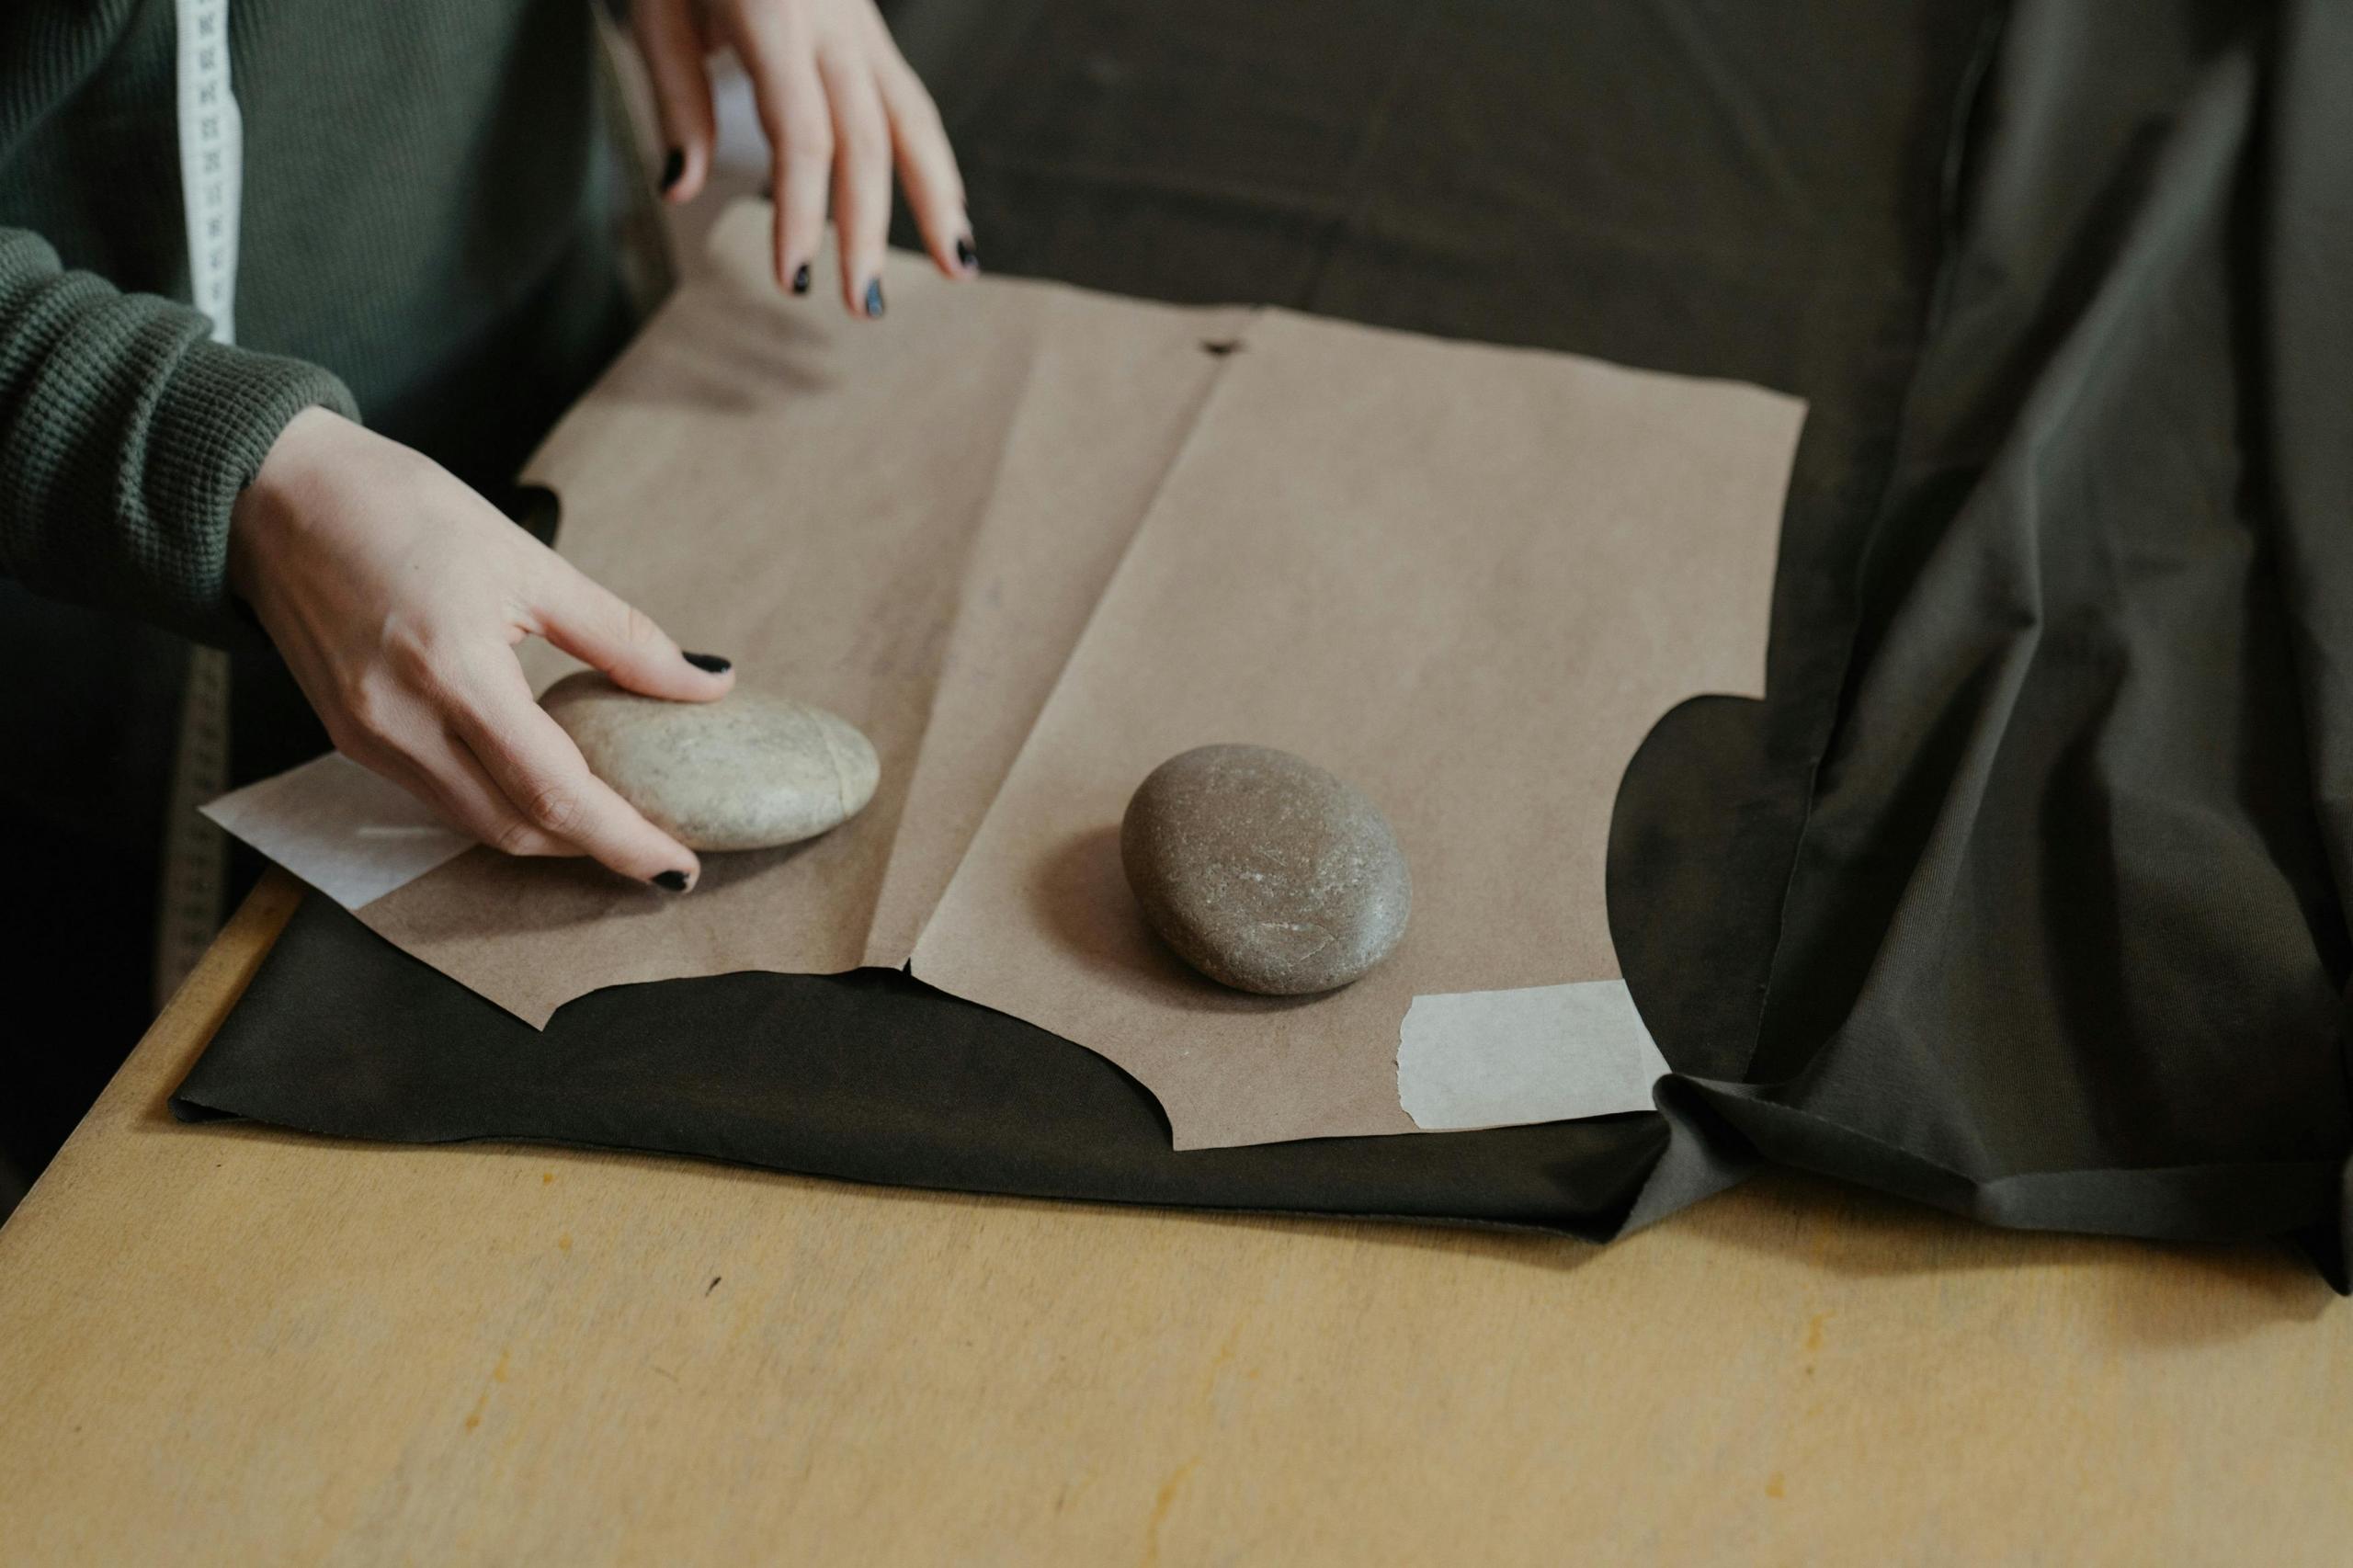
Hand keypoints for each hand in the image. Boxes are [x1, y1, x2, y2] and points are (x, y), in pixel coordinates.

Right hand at [227, 407, 733, 888]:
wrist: (270, 490)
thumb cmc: (398, 507)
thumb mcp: (527, 560)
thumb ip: (622, 637)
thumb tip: (709, 682)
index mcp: (452, 671)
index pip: (555, 792)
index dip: (624, 841)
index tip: (680, 869)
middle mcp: (400, 722)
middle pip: (516, 828)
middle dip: (593, 849)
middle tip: (659, 848)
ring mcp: (366, 737)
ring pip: (475, 823)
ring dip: (548, 832)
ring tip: (613, 821)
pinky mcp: (348, 738)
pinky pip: (438, 796)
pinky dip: (498, 803)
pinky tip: (540, 782)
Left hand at [634, 0, 973, 314]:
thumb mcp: (655, 2)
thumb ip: (676, 93)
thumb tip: (683, 186)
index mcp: (775, 11)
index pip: (803, 135)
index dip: (801, 212)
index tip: (793, 279)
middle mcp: (834, 20)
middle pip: (867, 140)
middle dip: (868, 230)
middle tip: (860, 308)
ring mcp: (861, 24)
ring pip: (914, 119)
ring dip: (939, 200)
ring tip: (962, 271)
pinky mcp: (870, 31)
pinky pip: (912, 104)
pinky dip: (933, 165)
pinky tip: (948, 219)